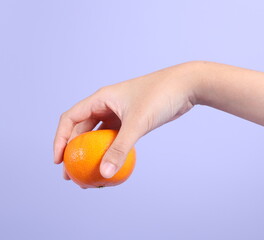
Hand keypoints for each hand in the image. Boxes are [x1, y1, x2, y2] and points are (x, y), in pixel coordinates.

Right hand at [54, 61, 203, 181]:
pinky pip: (116, 138)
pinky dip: (111, 151)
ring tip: (89, 174)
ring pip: (99, 135)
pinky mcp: (133, 120)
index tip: (59, 161)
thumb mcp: (138, 123)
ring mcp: (121, 113)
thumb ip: (120, 149)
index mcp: (101, 98)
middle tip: (72, 174)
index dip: (60, 139)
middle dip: (74, 151)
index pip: (70, 118)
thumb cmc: (160, 96)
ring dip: (92, 153)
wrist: (186, 86)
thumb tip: (104, 174)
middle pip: (82, 129)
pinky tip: (111, 165)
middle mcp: (107, 104)